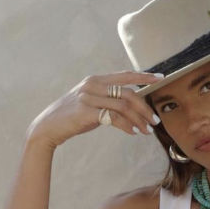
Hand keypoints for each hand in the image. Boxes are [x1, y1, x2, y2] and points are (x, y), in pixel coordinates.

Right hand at [27, 70, 164, 148]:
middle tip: (155, 121)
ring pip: (124, 106)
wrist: (49, 126)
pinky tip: (133, 133)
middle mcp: (93, 85)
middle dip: (145, 108)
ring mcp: (89, 97)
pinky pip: (114, 118)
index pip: (125, 75)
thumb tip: (130, 105)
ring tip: (147, 131)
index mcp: (96, 79)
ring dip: (139, 120)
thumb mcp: (91, 102)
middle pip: (128, 93)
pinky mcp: (86, 112)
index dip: (144, 76)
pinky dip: (127, 126)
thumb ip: (108, 99)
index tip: (161, 78)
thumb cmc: (72, 116)